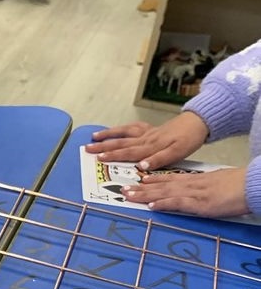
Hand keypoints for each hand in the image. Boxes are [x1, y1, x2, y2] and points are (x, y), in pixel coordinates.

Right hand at [85, 112, 208, 170]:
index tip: (100, 158)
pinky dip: (121, 129)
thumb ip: (158, 159)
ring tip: (94, 137)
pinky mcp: (151, 129)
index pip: (128, 152)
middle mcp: (146, 139)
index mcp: (151, 147)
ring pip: (124, 133)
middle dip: (104, 146)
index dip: (113, 156)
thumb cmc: (189, 140)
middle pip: (121, 142)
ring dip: (108, 135)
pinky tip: (115, 131)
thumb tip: (141, 166)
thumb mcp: (177, 153)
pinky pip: (132, 128)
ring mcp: (147, 133)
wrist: (200, 122)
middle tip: (88, 149)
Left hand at [123, 166, 248, 217]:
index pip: (169, 179)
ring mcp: (195, 193)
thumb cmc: (238, 186)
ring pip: (165, 192)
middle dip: (141, 188)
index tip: (137, 181)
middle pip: (162, 186)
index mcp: (195, 180)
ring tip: (129, 196)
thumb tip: (193, 195)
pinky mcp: (200, 203)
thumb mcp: (216, 184)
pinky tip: (151, 206)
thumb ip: (201, 188)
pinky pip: (179, 203)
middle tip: (123, 190)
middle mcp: (191, 185)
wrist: (253, 184)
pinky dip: (164, 203)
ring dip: (145, 195)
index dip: (152, 180)